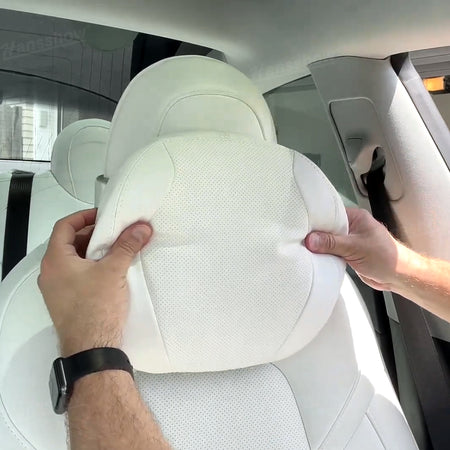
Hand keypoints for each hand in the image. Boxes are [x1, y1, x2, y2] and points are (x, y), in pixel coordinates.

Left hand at [38, 209, 151, 355]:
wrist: (93, 348)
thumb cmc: (95, 311)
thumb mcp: (114, 270)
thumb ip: (127, 245)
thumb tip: (140, 229)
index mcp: (55, 260)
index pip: (64, 226)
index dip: (83, 217)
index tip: (101, 216)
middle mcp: (51, 273)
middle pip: (68, 242)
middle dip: (92, 235)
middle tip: (113, 232)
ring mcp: (57, 289)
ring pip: (73, 260)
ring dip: (93, 252)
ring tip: (115, 250)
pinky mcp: (67, 301)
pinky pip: (76, 276)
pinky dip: (91, 267)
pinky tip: (110, 271)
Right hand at [305, 208, 401, 290]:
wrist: (399, 277)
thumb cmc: (386, 257)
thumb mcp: (355, 248)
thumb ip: (332, 243)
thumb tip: (310, 239)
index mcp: (355, 217)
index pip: (330, 213)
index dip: (315, 218)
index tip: (299, 223)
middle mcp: (352, 227)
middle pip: (327, 227)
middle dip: (314, 234)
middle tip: (297, 237)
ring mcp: (349, 241)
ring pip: (328, 241)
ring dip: (319, 246)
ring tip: (301, 247)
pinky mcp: (348, 254)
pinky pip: (332, 252)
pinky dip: (324, 255)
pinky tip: (313, 257)